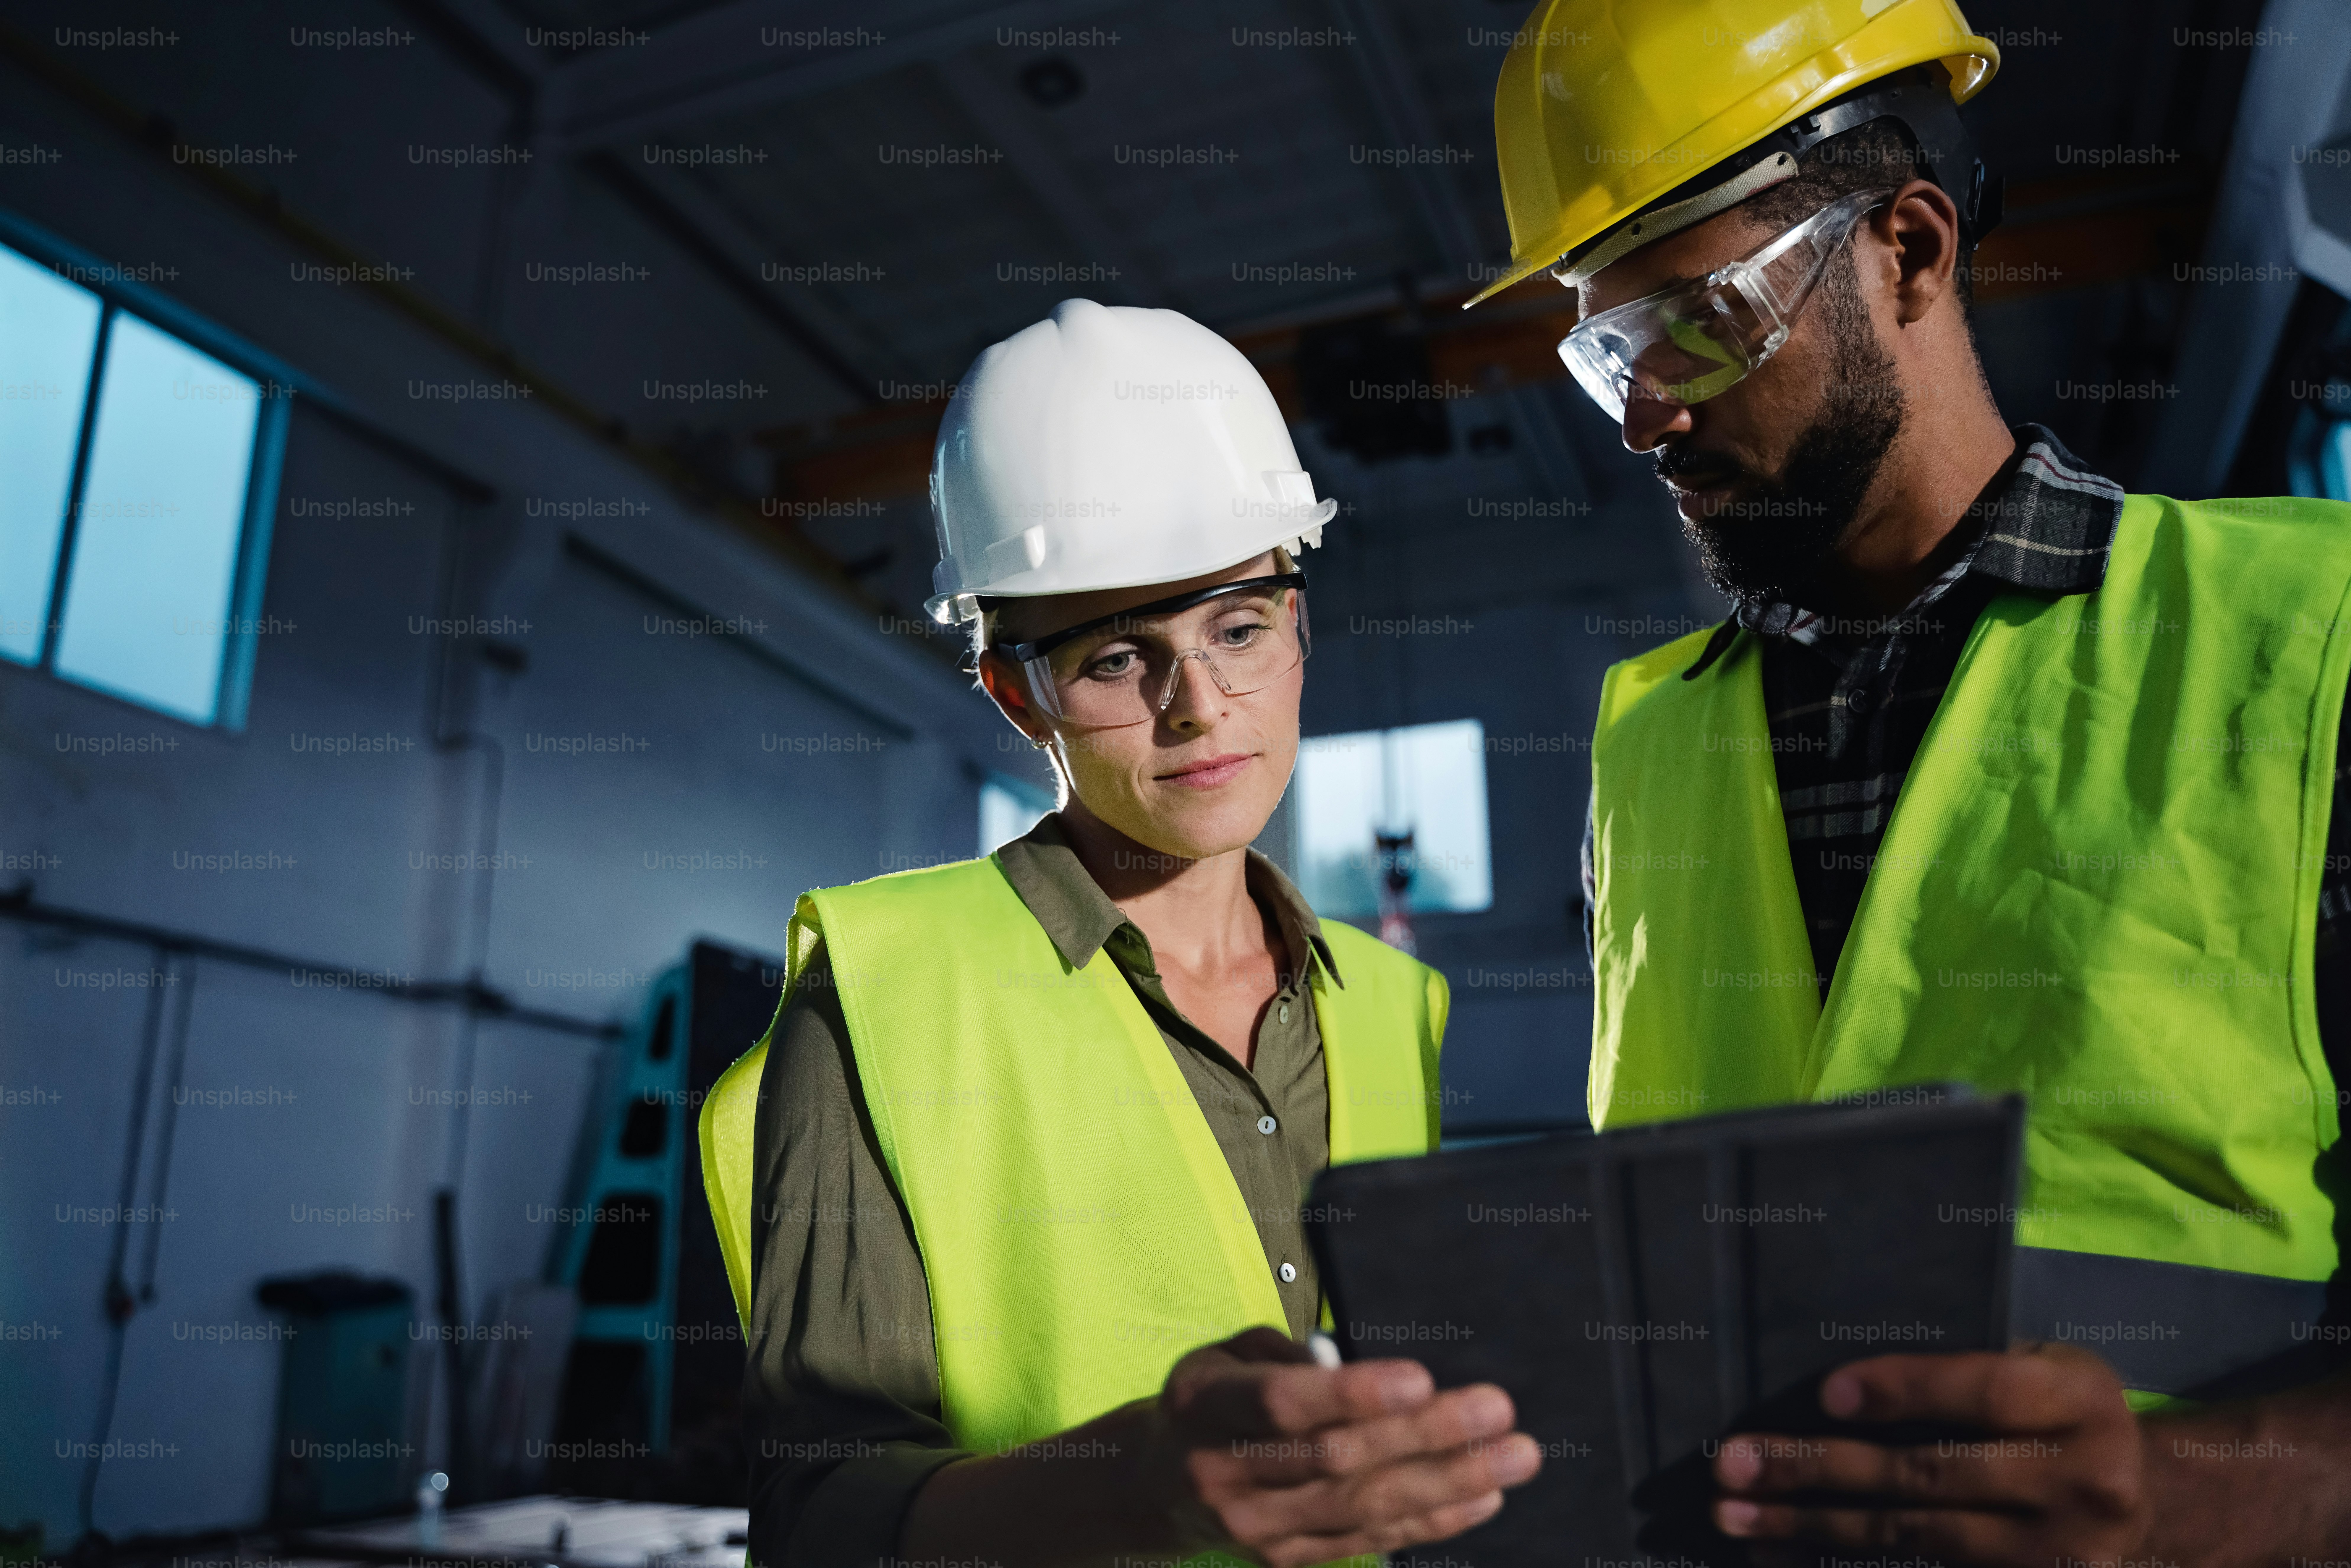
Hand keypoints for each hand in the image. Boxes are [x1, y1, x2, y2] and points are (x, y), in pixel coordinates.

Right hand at [1140, 1325, 1541, 1564]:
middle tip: (1497, 1408)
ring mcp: (1256, 1527)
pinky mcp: (1286, 1560)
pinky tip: (1484, 1494)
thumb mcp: (1229, 1354)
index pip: (1282, 1404)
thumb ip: (1291, 1358)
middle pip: (1336, 1459)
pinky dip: (1431, 1520)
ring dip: (1448, 1482)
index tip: (1419, 1379)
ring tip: (1517, 1454)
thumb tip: (1365, 1376)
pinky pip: (1369, 1542)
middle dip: (1424, 1435)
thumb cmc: (1214, 1397)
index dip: (1349, 1395)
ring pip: (1363, 1508)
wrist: (1156, 1484)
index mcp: (1204, 1405)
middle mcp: (1224, 1472)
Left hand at [1711, 1343, 2147, 1565]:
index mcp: (2082, 1404)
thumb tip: (1839, 1394)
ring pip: (1915, 1541)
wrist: (2151, 1505)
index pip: (1985, 1395)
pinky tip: (1783, 1556)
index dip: (1905, 1391)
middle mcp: (2081, 1485)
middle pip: (1932, 1477)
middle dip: (1821, 1469)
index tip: (1826, 1394)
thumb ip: (1967, 1374)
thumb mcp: (2047, 1371)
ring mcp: (2057, 1558)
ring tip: (1735, 1515)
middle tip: (1732, 1462)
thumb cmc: (2065, 1418)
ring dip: (1812, 1528)